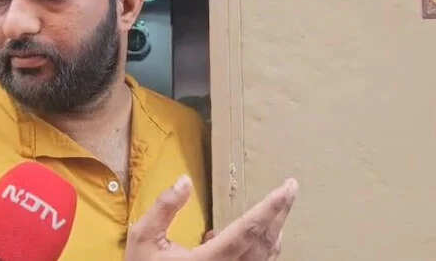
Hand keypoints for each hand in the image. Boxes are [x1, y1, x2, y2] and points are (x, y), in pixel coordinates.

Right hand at [125, 176, 297, 260]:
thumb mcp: (144, 238)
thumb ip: (165, 208)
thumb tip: (184, 181)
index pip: (248, 229)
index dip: (270, 207)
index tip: (287, 187)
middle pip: (265, 241)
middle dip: (280, 212)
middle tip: (291, 188)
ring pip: (266, 256)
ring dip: (275, 229)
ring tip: (278, 208)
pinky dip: (266, 248)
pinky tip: (260, 236)